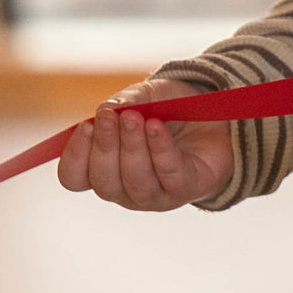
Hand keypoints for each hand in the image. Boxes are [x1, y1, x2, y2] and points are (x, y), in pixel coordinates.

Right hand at [54, 79, 230, 210]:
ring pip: (135, 181)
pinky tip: (156, 126)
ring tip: (136, 118)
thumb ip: (126, 100)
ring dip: (132, 147)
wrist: (218, 117)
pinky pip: (169, 173)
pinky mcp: (185, 189)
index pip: (74, 177)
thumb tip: (106, 108)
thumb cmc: (172, 111)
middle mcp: (125, 189)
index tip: (85, 126)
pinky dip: (160, 149)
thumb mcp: (147, 96)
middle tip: (109, 116)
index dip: (75, 156)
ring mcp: (154, 195)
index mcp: (105, 170)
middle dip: (104, 146)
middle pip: (103, 181)